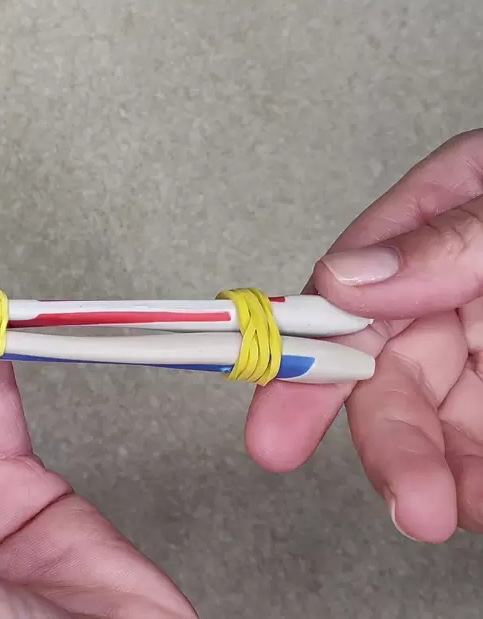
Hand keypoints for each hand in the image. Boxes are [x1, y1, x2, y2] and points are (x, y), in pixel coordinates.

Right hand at [247, 129, 482, 542]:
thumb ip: (446, 236)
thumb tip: (350, 278)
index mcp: (437, 226)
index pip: (342, 297)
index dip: (298, 362)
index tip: (275, 424)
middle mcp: (454, 290)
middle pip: (388, 376)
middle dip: (389, 445)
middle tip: (410, 500)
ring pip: (438, 422)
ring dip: (438, 476)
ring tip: (454, 511)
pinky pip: (482, 445)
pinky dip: (476, 481)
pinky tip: (480, 498)